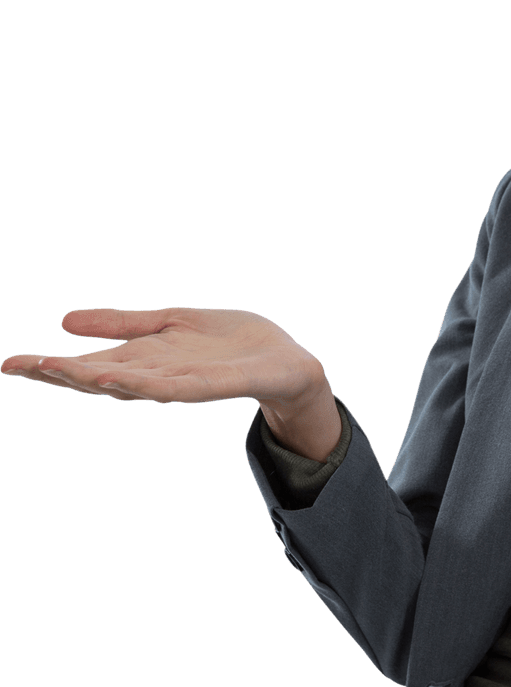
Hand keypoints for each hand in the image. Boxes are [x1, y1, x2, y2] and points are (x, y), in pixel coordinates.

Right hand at [1, 307, 327, 415]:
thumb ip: (124, 324)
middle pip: (103, 377)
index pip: (92, 364)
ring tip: (58, 368)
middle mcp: (160, 375)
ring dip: (96, 378)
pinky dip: (149, 383)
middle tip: (17, 366)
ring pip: (134, 384)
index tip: (11, 363)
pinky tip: (123, 378)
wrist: (286, 363)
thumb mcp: (172, 323)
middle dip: (61, 373)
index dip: (52, 366)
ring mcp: (186, 381)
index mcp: (147, 360)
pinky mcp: (217, 383)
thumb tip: (64, 321)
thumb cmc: (231, 344)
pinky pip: (179, 386)